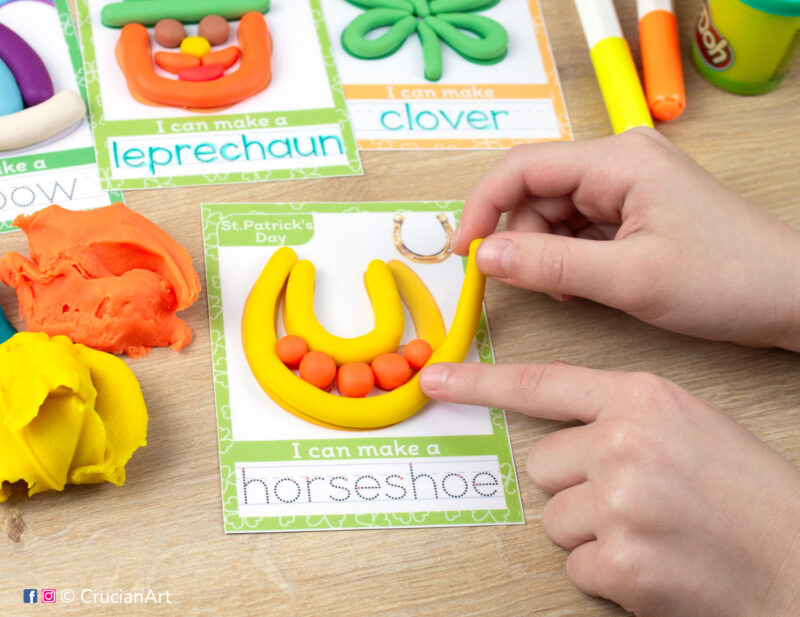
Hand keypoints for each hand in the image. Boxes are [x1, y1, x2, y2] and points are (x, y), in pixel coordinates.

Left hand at [420, 361, 799, 616]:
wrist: (798, 556)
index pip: (540, 383)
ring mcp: (619, 501)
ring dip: (592, 531)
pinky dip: (607, 571)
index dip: (480, 382)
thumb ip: (616, 416)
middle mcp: (623, 442)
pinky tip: (653, 561)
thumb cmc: (744, 490)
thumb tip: (557, 434)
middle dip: (575, 486)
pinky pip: (575, 565)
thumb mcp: (682, 422)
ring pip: (554, 519)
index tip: (436, 379)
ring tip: (650, 529)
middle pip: (541, 464)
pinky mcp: (619, 560)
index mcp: (641, 397)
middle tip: (634, 498)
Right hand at [455, 128, 799, 350]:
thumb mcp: (628, 278)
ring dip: (546, 252)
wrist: (790, 297)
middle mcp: (619, 162)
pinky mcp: (634, 208)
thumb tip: (486, 256)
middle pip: (536, 191)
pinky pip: (579, 226)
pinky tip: (583, 282)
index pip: (523, 167)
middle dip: (519, 237)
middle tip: (515, 282)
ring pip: (554, 213)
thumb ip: (550, 264)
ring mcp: (628, 184)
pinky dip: (569, 256)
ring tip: (568, 288)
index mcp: (618, 160)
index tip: (464, 252)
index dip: (483, 207)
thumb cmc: (726, 279)